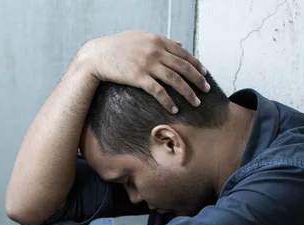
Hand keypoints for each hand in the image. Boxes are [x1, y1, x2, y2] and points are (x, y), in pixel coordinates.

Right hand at [76, 30, 209, 112]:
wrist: (96, 56)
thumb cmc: (117, 47)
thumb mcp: (141, 37)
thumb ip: (161, 41)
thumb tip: (181, 44)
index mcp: (158, 40)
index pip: (184, 53)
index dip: (196, 65)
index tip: (205, 74)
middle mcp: (155, 51)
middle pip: (183, 67)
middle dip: (198, 80)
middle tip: (207, 90)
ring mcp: (147, 64)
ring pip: (175, 80)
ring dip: (188, 93)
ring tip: (196, 102)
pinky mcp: (138, 77)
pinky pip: (159, 92)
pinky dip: (168, 101)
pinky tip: (174, 109)